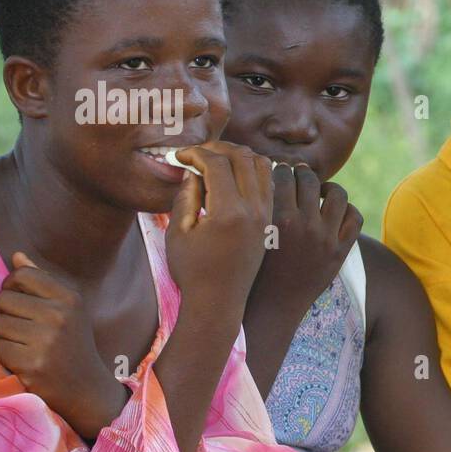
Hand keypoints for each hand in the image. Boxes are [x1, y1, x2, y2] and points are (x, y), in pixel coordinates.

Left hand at [0, 252, 128, 438]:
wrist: (86, 387)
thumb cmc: (73, 343)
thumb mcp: (68, 308)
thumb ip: (42, 281)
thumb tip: (17, 256)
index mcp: (69, 297)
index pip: (21, 275)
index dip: (12, 287)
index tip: (19, 301)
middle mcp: (59, 315)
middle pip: (3, 299)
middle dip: (7, 313)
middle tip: (25, 328)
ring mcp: (46, 340)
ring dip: (5, 335)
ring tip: (26, 344)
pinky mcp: (32, 364)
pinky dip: (6, 355)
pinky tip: (24, 359)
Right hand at [165, 141, 273, 308]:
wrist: (220, 303)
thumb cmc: (192, 271)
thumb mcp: (179, 232)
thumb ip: (186, 196)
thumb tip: (195, 170)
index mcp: (229, 212)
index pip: (217, 163)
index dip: (196, 153)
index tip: (180, 155)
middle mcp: (254, 211)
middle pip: (243, 158)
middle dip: (219, 148)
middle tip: (198, 152)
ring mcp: (267, 216)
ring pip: (263, 167)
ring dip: (241, 156)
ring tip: (218, 160)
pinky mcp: (271, 222)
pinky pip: (270, 184)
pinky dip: (256, 171)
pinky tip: (236, 176)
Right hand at [253, 163, 362, 312]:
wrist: (273, 305)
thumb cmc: (253, 270)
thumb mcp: (251, 236)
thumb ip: (258, 207)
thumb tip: (261, 177)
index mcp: (279, 219)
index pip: (283, 177)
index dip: (281, 169)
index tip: (279, 169)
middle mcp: (305, 226)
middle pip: (309, 181)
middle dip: (302, 173)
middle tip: (299, 174)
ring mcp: (326, 239)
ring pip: (338, 194)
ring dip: (328, 188)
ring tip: (320, 190)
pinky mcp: (340, 252)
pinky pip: (354, 218)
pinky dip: (348, 209)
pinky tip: (337, 210)